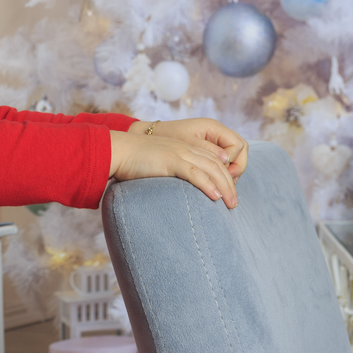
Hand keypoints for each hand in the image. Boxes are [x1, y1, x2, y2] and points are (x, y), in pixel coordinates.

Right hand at [110, 126, 239, 208]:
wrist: (118, 150)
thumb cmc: (133, 160)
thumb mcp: (158, 163)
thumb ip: (171, 172)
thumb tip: (178, 191)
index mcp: (184, 148)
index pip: (213, 160)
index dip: (225, 176)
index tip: (228, 194)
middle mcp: (185, 148)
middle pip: (218, 165)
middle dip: (230, 185)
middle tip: (234, 204)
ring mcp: (179, 153)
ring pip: (211, 169)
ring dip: (225, 187)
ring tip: (230, 204)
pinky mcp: (171, 160)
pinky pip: (195, 173)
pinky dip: (208, 185)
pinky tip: (216, 197)